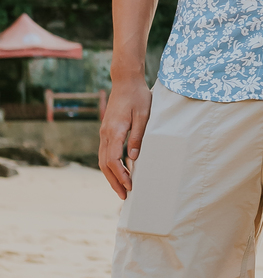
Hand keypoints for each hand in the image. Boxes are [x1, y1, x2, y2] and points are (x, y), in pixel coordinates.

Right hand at [98, 75, 151, 198]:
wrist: (125, 81)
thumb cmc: (138, 96)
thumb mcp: (143, 115)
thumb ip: (138, 136)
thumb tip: (134, 158)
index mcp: (114, 131)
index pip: (114, 160)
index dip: (121, 175)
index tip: (130, 186)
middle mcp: (105, 134)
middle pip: (105, 164)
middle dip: (114, 181)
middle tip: (124, 196)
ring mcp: (104, 132)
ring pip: (102, 160)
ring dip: (111, 176)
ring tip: (121, 189)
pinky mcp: (106, 131)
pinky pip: (105, 153)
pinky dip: (110, 166)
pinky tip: (118, 172)